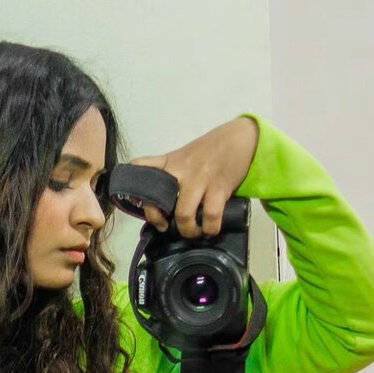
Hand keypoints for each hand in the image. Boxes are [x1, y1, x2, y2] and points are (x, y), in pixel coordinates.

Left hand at [127, 116, 258, 237]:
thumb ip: (170, 173)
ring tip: (192, 232)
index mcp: (170, 162)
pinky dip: (209, 229)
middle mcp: (181, 169)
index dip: (131, 186)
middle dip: (159, 221)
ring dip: (187, 230)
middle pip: (158, 200)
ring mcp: (200, 178)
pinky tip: (210, 230)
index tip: (134, 202)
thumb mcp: (184, 156)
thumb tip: (160, 202)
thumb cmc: (210, 151)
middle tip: (166, 227)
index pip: (140, 167)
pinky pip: (211, 215)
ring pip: (184, 213)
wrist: (241, 137)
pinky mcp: (219, 187)